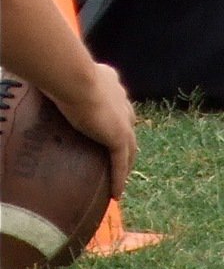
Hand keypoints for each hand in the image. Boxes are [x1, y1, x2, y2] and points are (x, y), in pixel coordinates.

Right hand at [53, 63, 137, 197]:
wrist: (76, 80)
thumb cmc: (65, 75)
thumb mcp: (67, 79)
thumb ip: (65, 85)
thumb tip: (48, 86)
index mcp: (111, 84)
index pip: (117, 103)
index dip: (116, 117)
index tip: (110, 128)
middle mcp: (122, 100)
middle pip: (128, 125)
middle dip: (126, 141)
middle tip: (120, 157)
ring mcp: (123, 119)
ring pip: (129, 147)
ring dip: (127, 163)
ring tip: (121, 178)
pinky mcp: (118, 136)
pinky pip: (121, 162)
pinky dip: (120, 177)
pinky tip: (117, 193)